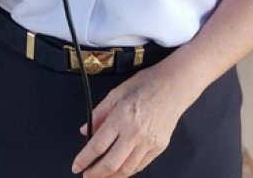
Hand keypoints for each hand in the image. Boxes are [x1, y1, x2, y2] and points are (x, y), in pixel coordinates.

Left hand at [72, 65, 195, 176]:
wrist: (176, 85)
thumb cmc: (149, 83)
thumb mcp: (117, 92)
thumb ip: (100, 112)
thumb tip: (87, 130)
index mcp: (122, 117)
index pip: (97, 146)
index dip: (84, 159)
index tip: (77, 165)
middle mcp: (135, 132)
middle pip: (111, 163)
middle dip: (95, 174)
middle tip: (87, 175)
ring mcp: (149, 142)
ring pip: (126, 169)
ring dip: (111, 177)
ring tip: (102, 175)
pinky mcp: (159, 147)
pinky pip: (141, 165)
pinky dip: (128, 171)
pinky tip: (120, 169)